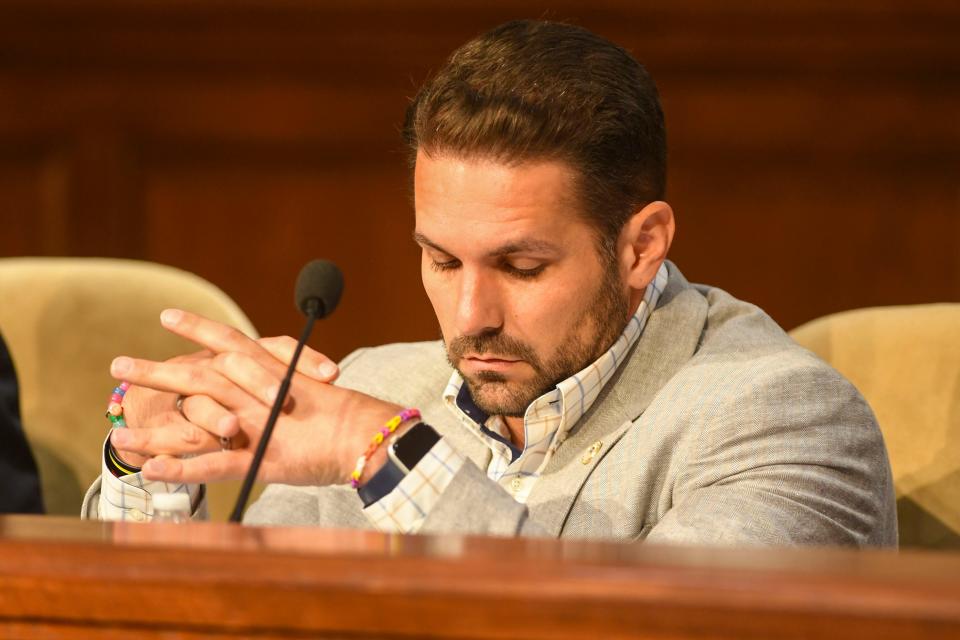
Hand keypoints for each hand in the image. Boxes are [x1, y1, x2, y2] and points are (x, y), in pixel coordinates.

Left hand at [109, 309, 405, 485]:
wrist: (373, 437)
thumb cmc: (353, 417)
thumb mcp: (319, 393)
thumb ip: (296, 380)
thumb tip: (290, 376)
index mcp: (276, 373)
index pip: (231, 342)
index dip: (199, 328)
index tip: (168, 315)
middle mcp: (261, 394)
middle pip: (202, 375)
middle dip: (158, 371)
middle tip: (118, 364)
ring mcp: (258, 426)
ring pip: (197, 419)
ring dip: (155, 425)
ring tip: (116, 432)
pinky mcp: (261, 460)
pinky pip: (215, 464)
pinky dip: (182, 469)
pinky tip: (150, 470)